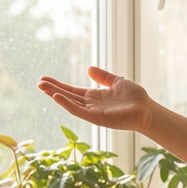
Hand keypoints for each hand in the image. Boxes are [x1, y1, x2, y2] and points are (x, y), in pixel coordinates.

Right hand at [37, 66, 153, 135]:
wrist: (147, 110)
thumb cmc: (135, 98)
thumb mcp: (117, 82)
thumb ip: (103, 77)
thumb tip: (88, 68)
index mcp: (94, 98)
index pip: (72, 91)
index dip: (59, 85)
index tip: (44, 79)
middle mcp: (91, 106)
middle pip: (68, 97)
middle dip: (53, 90)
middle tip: (38, 82)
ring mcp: (94, 113)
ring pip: (71, 104)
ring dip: (56, 95)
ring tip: (43, 87)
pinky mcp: (98, 118)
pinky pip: (79, 112)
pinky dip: (68, 105)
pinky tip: (57, 97)